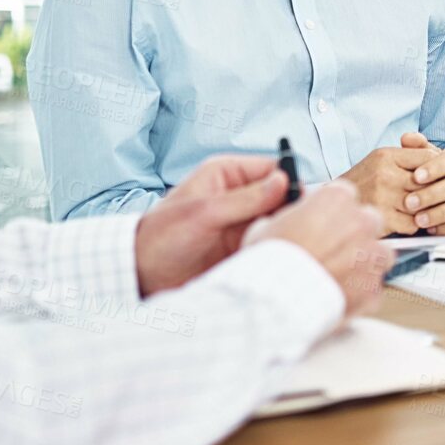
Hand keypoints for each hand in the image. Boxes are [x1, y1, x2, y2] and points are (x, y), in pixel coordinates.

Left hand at [134, 154, 289, 295]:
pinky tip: (277, 261)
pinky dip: (275, 252)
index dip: (292, 181)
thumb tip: (284, 181)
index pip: (273, 168)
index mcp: (228, 174)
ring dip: (283, 234)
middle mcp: (239, 196)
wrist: (140, 276)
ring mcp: (243, 223)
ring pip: (278, 223)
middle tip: (298, 228)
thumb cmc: (161, 236)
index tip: (304, 200)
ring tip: (287, 248)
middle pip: (281, 197)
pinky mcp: (243, 248)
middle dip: (291, 211)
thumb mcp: (204, 213)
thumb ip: (245, 199)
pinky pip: (269, 246)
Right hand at [244, 181, 393, 318]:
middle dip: (355, 234)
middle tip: (333, 251)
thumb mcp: (267, 225)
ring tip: (339, 278)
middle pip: (369, 222)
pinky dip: (360, 295)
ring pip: (380, 255)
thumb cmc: (268, 259)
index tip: (321, 223)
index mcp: (336, 199)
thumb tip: (292, 214)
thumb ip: (290, 216)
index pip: (344, 195)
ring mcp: (372, 256)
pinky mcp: (373, 288)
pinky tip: (339, 300)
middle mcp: (361, 222)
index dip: (331, 211)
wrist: (276, 298)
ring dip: (364, 264)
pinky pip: (372, 290)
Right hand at [337, 135, 436, 233]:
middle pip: (428, 183)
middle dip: (435, 191)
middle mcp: (384, 174)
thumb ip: (410, 153)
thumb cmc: (364, 181)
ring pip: (422, 205)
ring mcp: (382, 197)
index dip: (439, 168)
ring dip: (424, 210)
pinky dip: (412, 225)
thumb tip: (440, 156)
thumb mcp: (382, 159)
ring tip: (419, 209)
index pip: (428, 157)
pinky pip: (412, 224)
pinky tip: (404, 220)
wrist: (334, 203)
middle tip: (438, 195)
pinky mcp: (381, 219)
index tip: (441, 175)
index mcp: (386, 156)